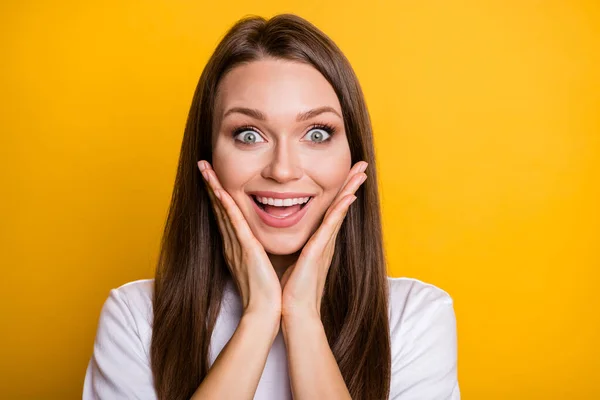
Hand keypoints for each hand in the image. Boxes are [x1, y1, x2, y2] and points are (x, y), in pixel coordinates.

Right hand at [198, 160, 281, 319]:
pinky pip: (232, 220)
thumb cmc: (266, 292)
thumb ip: (259, 251)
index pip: (226, 215)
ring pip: (222, 208)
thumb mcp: (261, 265)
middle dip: (210, 185)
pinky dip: (224, 203)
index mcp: (237, 246)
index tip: (213, 177)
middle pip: (219, 207)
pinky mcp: (244, 247)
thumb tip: (262, 242)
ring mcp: (236, 243)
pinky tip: (218, 188)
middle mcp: (232, 242)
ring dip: (213, 186)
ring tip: (204, 167)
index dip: (218, 195)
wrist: (265, 311)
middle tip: (202, 165)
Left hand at [279, 161, 367, 320]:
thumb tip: (293, 235)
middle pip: (340, 206)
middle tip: (363, 165)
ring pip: (339, 211)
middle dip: (351, 184)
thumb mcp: (295, 260)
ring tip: (361, 172)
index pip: (331, 209)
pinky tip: (348, 197)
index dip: (341, 191)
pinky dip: (339, 211)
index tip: (349, 173)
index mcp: (319, 241)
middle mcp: (325, 241)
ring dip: (350, 190)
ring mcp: (324, 246)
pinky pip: (330, 227)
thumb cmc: (292, 289)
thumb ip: (298, 245)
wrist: (294, 312)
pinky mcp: (318, 253)